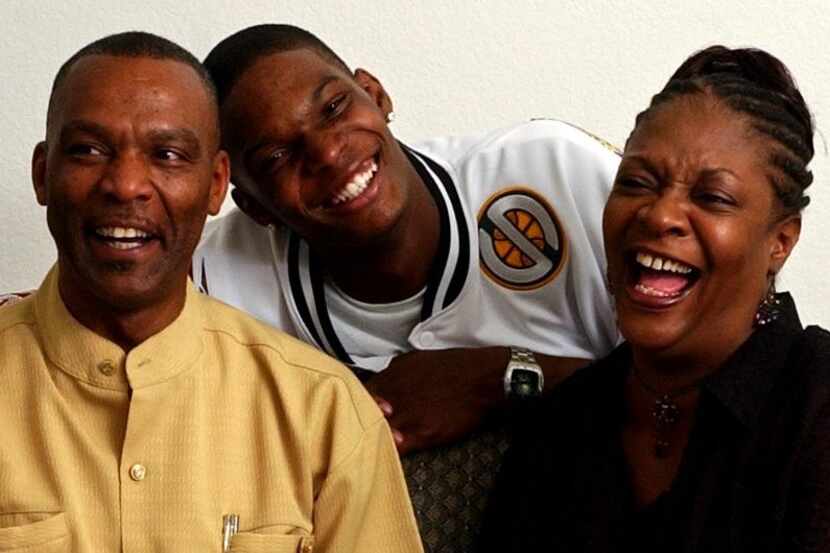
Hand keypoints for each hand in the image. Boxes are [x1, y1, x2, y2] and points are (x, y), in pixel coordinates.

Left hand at [364, 348, 507, 455]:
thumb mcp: (418, 358)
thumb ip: (396, 371)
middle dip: (359, 421)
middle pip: (363, 413)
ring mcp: (408, 414)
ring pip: (376, 432)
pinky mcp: (423, 433)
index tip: (358, 411)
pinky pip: (396, 448)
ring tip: (370, 446)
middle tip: (359, 430)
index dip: (357, 403)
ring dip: (373, 439)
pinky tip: (386, 455)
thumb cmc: (456, 368)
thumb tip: (384, 380)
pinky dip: (388, 452)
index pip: (360, 392)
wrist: (483, 380)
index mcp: (392, 374)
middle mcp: (395, 393)